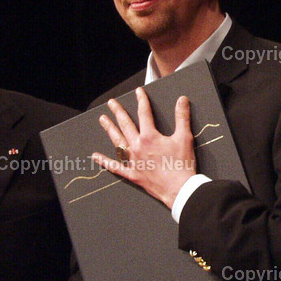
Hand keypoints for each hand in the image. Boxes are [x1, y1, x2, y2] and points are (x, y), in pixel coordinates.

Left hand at [91, 88, 196, 208]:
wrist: (179, 188)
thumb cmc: (182, 164)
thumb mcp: (184, 137)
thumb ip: (182, 117)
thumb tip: (182, 100)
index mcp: (150, 136)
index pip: (144, 113)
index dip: (141, 100)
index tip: (138, 92)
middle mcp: (137, 146)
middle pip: (125, 124)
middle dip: (118, 112)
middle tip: (111, 103)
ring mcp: (133, 161)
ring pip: (117, 141)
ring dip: (109, 129)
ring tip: (103, 120)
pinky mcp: (132, 174)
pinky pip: (115, 167)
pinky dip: (105, 162)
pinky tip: (96, 156)